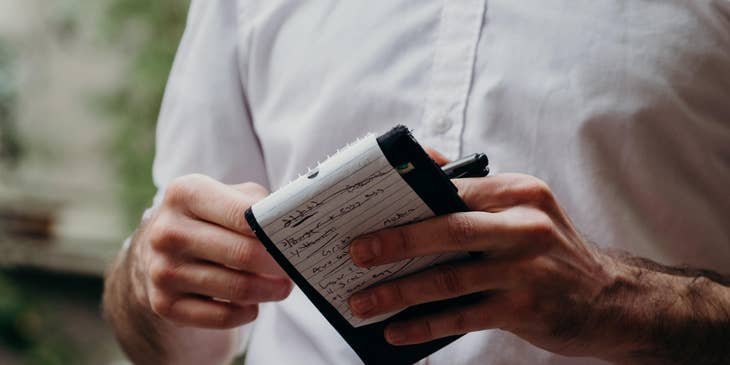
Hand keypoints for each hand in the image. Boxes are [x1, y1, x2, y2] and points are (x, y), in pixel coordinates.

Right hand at [131, 174, 291, 328]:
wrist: (159, 249)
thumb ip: (259, 204)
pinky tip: (253, 306)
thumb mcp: (228, 196)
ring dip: (268, 291)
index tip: (294, 241)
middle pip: (243, 254)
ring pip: (236, 288)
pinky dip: (245, 313)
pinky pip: (220, 317)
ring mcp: (162, 269)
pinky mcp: (163, 303)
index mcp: (185, 193)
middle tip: (296, 269)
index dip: (275, 231)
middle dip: (278, 265)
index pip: (243, 214)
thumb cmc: (209, 218)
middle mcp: (168, 231)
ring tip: (282, 287)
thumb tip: (291, 221)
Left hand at [348, 173, 623, 357]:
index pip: (451, 188)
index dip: (404, 199)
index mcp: (517, 193)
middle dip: (394, 242)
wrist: (612, 299)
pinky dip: (425, 326)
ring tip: (363, 302)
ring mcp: (526, 269)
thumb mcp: (524, 209)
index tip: (366, 211)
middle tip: (354, 253)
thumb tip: (423, 162)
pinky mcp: (525, 307)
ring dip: (399, 292)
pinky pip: (462, 316)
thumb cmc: (552, 252)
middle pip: (447, 229)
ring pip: (448, 279)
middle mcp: (524, 226)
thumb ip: (475, 191)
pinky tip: (397, 332)